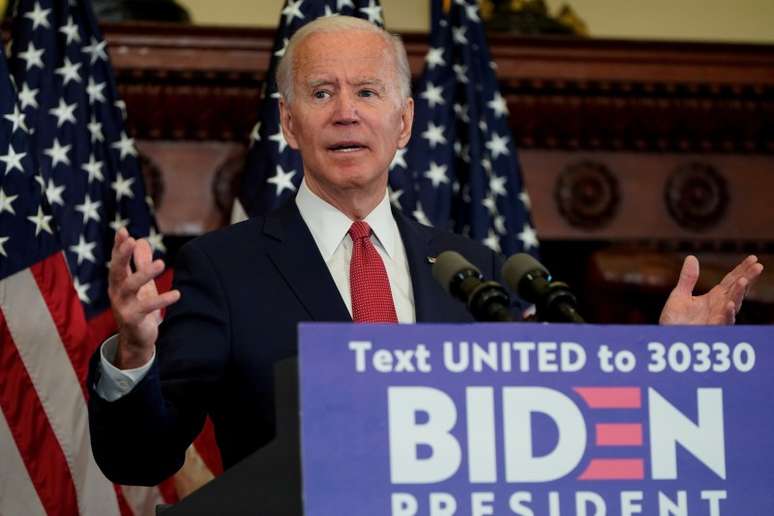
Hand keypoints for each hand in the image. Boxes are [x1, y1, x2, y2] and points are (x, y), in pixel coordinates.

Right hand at [108, 227, 179, 368]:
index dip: (118, 246)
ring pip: (130, 287)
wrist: (137, 340)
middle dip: (122, 255)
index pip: (116, 260)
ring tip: (161, 263)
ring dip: (144, 274)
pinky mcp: (133, 319)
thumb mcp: (141, 284)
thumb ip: (140, 263)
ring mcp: (123, 306)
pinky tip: (177, 294)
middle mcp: (117, 292)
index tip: (123, 231)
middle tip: (131, 240)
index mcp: (118, 282)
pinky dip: (162, 300)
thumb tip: (141, 240)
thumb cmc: (139, 308)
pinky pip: (147, 308)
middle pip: (116, 271)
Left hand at [659, 255, 762, 324]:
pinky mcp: (712, 329)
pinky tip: (729, 304)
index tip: (753, 258)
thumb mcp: (679, 294)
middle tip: (758, 266)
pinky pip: (722, 322)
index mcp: (714, 297)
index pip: (731, 280)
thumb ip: (688, 278)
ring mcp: (718, 318)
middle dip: (748, 278)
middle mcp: (719, 306)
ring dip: (739, 293)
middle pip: (737, 290)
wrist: (667, 338)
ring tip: (743, 281)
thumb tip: (692, 257)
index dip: (742, 269)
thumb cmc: (675, 319)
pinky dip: (727, 313)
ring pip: (733, 304)